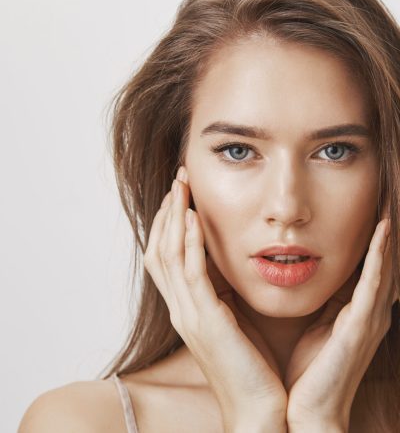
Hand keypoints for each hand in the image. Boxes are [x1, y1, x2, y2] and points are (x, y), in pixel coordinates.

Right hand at [144, 165, 287, 430]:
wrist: (257, 409)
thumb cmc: (249, 365)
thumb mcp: (231, 320)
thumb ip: (220, 293)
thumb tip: (225, 264)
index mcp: (185, 308)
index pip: (164, 257)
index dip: (168, 224)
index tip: (180, 196)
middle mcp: (180, 308)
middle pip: (160, 249)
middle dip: (167, 212)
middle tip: (178, 180)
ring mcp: (189, 314)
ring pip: (170, 255)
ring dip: (175, 218)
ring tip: (182, 187)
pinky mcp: (206, 320)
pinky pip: (192, 274)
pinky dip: (191, 242)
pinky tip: (195, 218)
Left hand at [285, 213, 395, 430]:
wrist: (307, 412)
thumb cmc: (307, 371)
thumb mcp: (315, 327)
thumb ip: (323, 304)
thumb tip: (313, 277)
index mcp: (354, 313)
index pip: (368, 269)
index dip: (373, 243)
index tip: (370, 214)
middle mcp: (367, 313)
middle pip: (382, 265)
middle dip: (384, 236)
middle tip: (386, 203)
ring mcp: (368, 320)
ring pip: (383, 269)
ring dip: (386, 239)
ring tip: (388, 210)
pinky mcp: (360, 326)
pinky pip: (373, 283)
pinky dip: (380, 256)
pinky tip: (382, 232)